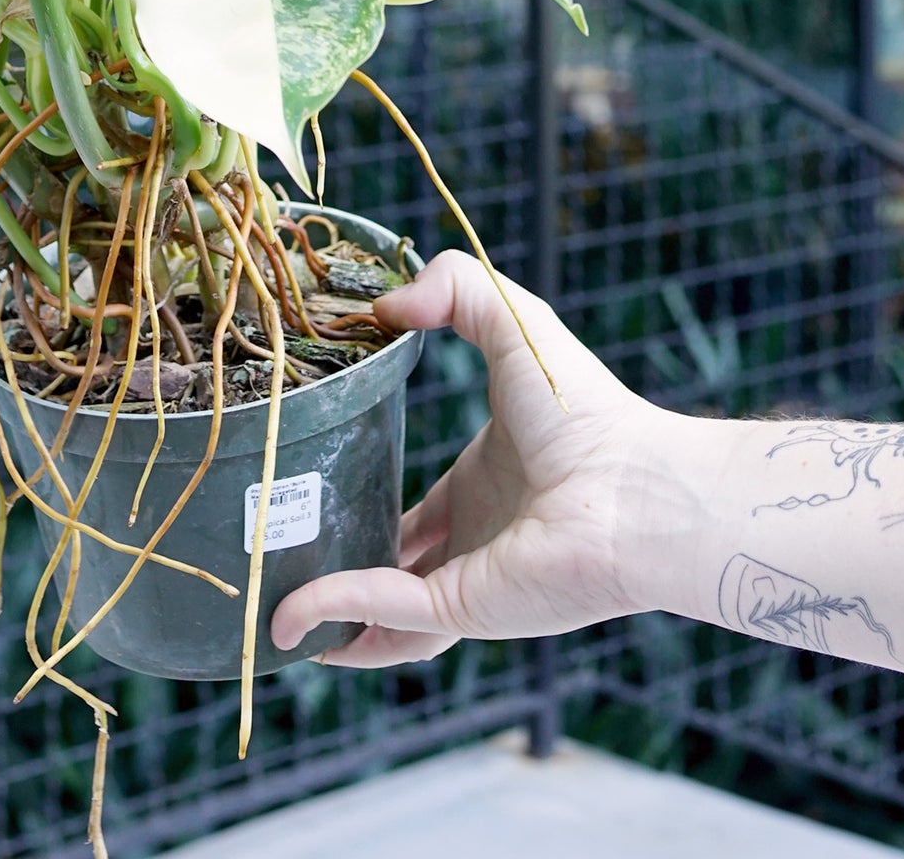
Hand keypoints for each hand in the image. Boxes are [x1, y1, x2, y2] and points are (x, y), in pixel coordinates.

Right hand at [271, 250, 676, 665]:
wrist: (635, 486)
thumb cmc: (586, 410)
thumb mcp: (513, 323)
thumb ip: (454, 288)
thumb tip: (387, 303)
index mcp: (487, 484)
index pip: (421, 512)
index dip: (370, 503)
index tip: (317, 488)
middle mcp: (477, 539)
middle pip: (396, 570)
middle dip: (340, 572)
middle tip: (279, 555)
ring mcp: (470, 579)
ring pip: (382, 612)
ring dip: (327, 616)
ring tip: (268, 613)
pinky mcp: (466, 607)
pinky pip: (387, 611)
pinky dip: (336, 609)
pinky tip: (290, 609)